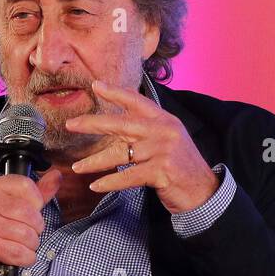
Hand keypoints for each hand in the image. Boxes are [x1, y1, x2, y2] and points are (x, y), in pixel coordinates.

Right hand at [0, 168, 60, 275]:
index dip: (37, 201)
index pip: (26, 185)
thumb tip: (57, 176)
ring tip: (23, 243)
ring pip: (26, 235)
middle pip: (28, 214)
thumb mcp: (12, 200)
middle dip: (37, 227)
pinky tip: (19, 255)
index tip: (33, 209)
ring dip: (31, 244)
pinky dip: (26, 258)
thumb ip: (37, 190)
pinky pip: (18, 253)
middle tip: (30, 231)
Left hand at [65, 79, 219, 213]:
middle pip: (122, 124)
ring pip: (121, 154)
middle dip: (94, 124)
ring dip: (96, 162)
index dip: (116, 93)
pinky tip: (96, 185)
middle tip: (71, 124)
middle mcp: (164, 132)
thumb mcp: (169, 140)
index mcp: (165, 120)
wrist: (203, 190)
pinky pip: (128, 176)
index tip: (96, 85)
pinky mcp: (161, 171)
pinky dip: (110, 182)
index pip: (138, 101)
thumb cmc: (181, 165)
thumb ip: (148, 130)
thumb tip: (118, 125)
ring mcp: (163, 151)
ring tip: (78, 167)